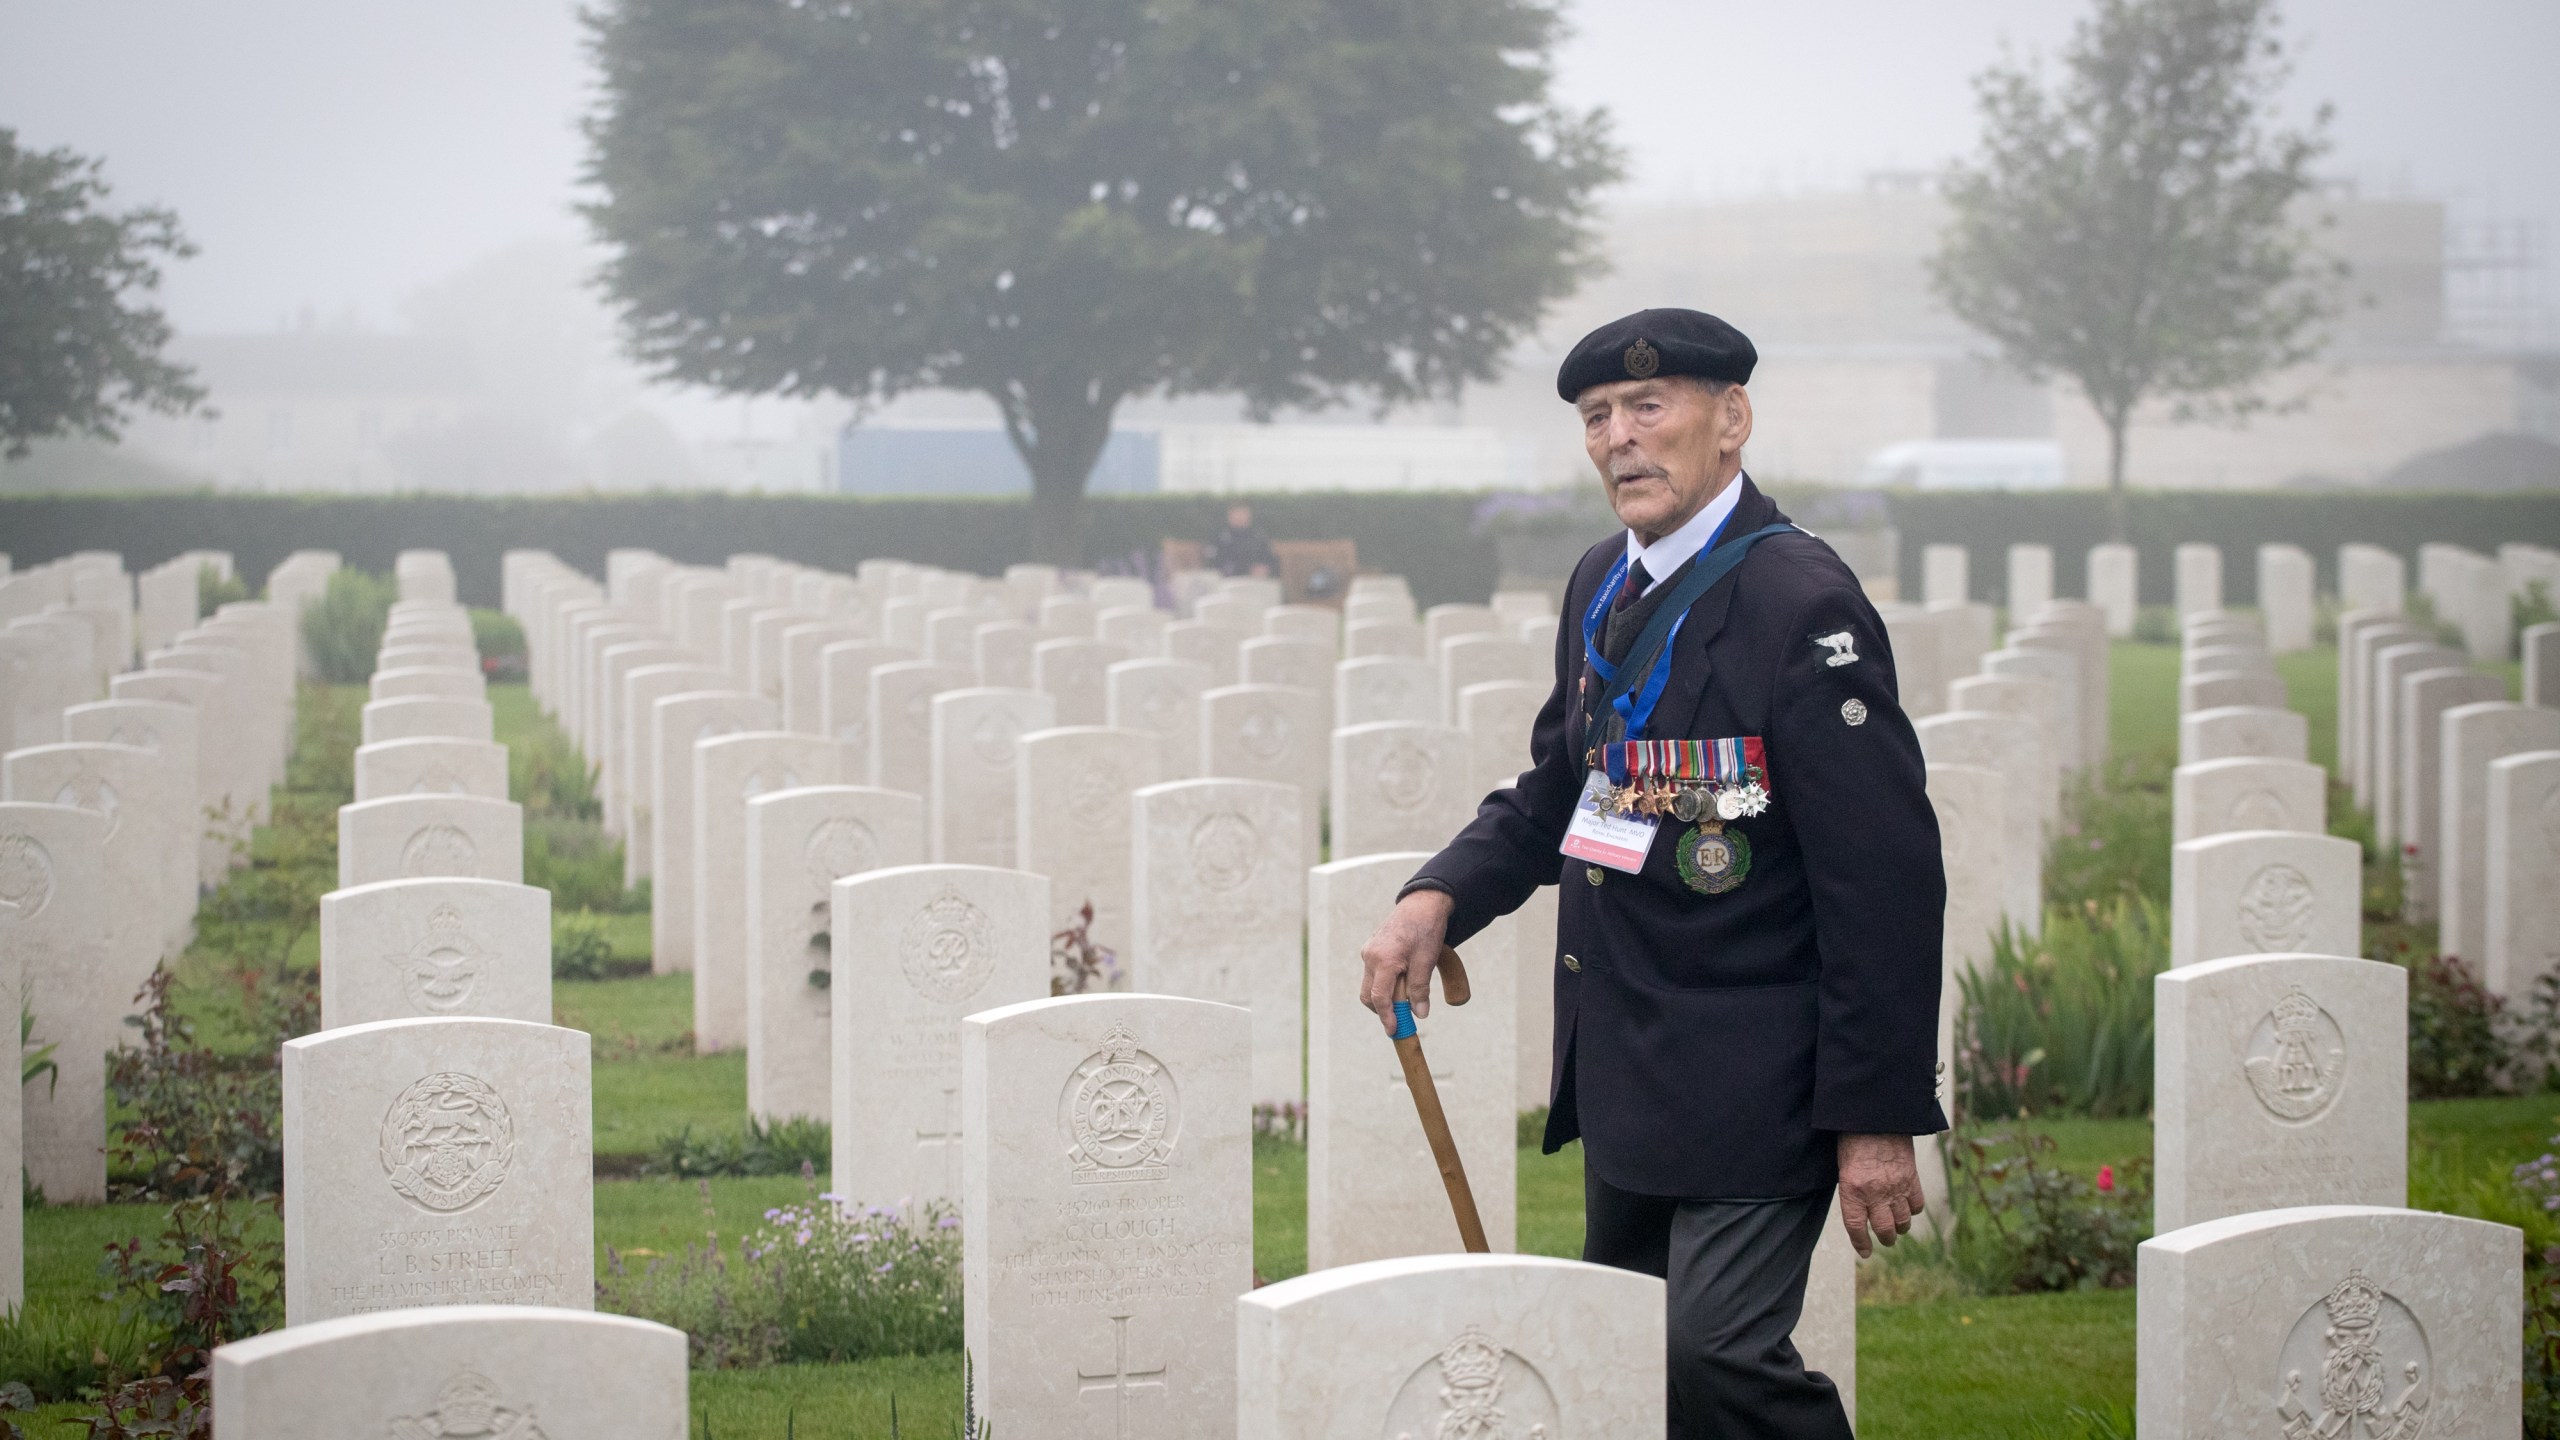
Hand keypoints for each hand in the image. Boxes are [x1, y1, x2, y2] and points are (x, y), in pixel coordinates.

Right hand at [1359, 890, 1453, 1036]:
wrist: (1422, 904)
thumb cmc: (1426, 930)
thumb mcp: (1426, 961)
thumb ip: (1420, 988)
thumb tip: (1419, 1013)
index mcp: (1384, 960)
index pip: (1379, 998)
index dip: (1387, 1017)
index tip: (1394, 1031)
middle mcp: (1370, 956)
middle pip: (1369, 995)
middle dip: (1382, 1010)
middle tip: (1401, 1020)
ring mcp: (1369, 952)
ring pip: (1370, 985)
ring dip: (1384, 997)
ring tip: (1405, 999)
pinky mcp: (1372, 949)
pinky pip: (1374, 973)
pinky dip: (1385, 983)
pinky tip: (1402, 981)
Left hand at [1836, 1133, 1922, 1258]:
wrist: (1877, 1114)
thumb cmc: (1853, 1138)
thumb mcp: (1843, 1166)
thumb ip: (1852, 1190)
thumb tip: (1861, 1211)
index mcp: (1852, 1189)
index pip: (1856, 1226)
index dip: (1861, 1243)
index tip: (1865, 1252)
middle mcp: (1874, 1192)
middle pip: (1884, 1229)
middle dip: (1885, 1238)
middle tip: (1885, 1239)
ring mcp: (1895, 1186)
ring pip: (1903, 1221)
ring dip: (1900, 1227)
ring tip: (1897, 1226)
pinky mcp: (1912, 1178)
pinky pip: (1916, 1205)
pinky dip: (1912, 1210)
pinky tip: (1907, 1206)